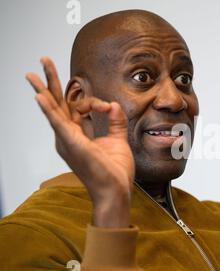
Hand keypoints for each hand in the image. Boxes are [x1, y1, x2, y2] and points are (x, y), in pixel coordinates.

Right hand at [26, 57, 134, 226]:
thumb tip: (113, 104)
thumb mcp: (117, 140)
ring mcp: (68, 140)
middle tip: (43, 61)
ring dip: (45, 89)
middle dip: (51, 82)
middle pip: (58, 104)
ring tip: (33, 73)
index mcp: (78, 135)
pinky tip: (40, 96)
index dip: (94, 102)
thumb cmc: (114, 171)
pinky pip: (59, 123)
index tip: (107, 107)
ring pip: (54, 109)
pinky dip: (49, 109)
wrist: (116, 191)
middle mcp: (69, 136)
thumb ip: (115, 122)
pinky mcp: (73, 144)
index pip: (78, 108)